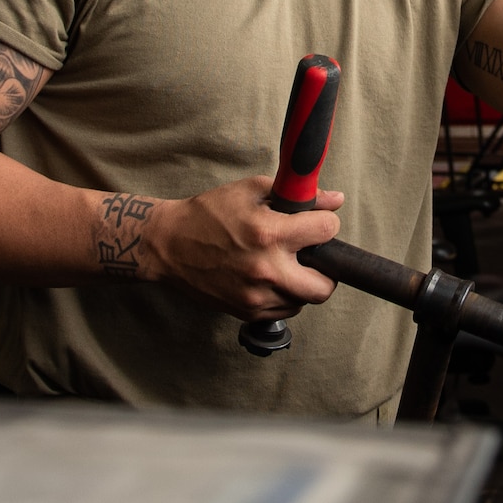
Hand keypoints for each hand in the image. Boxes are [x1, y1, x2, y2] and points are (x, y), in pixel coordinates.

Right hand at [142, 175, 343, 320]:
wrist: (168, 245)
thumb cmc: (208, 214)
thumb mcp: (251, 191)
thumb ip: (297, 195)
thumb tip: (335, 200)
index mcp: (269, 234)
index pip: (327, 231)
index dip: (326, 223)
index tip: (318, 223)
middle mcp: (266, 270)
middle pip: (325, 286)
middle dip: (327, 269)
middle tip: (314, 256)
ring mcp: (256, 296)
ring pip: (305, 300)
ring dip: (303, 283)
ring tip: (286, 265)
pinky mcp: (246, 311)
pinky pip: (284, 310)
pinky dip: (285, 296)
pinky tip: (271, 278)